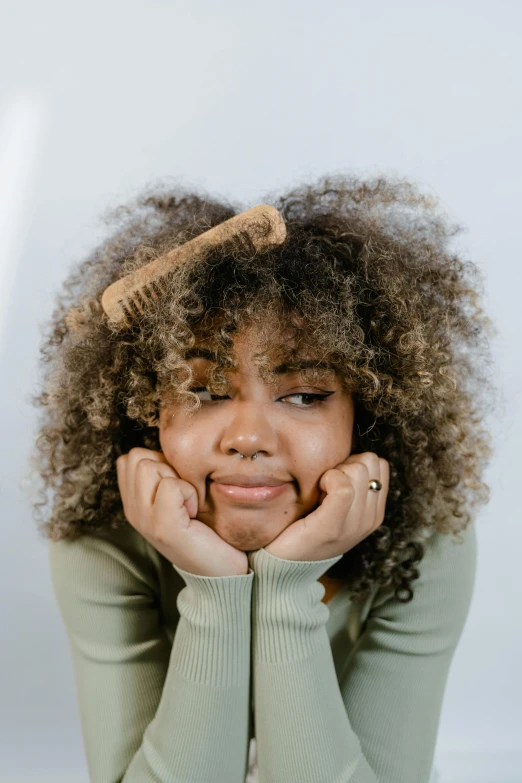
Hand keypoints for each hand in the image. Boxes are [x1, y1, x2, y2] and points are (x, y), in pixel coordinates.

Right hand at [116, 447, 248, 576]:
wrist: (223, 570)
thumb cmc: (209, 528)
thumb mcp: (182, 497)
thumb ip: (167, 473)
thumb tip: (172, 445)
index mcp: (135, 501)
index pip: (131, 457)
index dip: (160, 461)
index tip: (179, 487)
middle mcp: (133, 510)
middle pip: (137, 456)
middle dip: (166, 467)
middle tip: (184, 495)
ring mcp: (144, 520)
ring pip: (149, 466)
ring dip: (178, 479)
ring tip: (189, 504)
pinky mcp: (163, 528)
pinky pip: (170, 486)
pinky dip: (189, 493)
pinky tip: (195, 513)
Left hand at [264, 452, 389, 561]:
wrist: (281, 566)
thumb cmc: (302, 526)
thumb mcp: (333, 504)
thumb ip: (348, 481)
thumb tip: (348, 453)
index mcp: (374, 512)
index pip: (378, 463)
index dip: (354, 461)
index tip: (333, 479)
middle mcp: (370, 520)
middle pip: (369, 461)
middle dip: (344, 465)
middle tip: (324, 487)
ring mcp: (354, 526)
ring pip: (357, 470)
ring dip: (334, 472)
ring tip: (319, 493)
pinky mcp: (332, 527)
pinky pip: (344, 487)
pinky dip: (329, 480)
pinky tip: (316, 492)